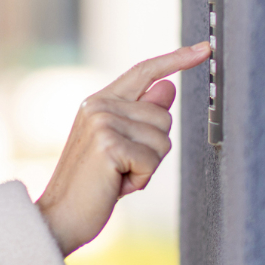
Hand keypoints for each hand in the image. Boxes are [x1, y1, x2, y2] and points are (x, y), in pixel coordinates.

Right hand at [36, 42, 210, 255]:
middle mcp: (99, 105)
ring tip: (116, 177)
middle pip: (163, 117)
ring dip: (146, 167)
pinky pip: (152, 161)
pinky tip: (115, 185)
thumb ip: (141, 116)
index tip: (205, 49)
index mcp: (99, 101)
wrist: (59, 216)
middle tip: (120, 168)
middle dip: (152, 149)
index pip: (144, 71)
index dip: (177, 59)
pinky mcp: (109, 145)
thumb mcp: (119, 145)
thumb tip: (168, 86)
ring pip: (162, 140)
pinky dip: (140, 179)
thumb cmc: (92, 184)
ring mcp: (102, 122)